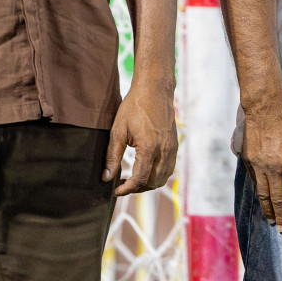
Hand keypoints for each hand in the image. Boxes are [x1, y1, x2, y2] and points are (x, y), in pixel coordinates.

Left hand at [103, 81, 177, 196]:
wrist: (154, 89)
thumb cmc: (134, 107)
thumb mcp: (118, 131)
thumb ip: (112, 156)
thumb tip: (107, 178)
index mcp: (150, 148)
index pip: (140, 179)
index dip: (126, 189)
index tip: (115, 190)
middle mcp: (164, 150)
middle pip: (153, 182)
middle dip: (137, 188)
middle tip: (122, 184)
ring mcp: (172, 148)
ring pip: (163, 177)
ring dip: (148, 183)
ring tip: (133, 179)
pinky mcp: (174, 145)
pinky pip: (169, 168)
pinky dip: (157, 174)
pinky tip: (145, 169)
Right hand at [240, 97, 281, 231]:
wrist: (265, 108)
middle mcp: (274, 168)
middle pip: (278, 198)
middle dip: (281, 215)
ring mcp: (259, 165)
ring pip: (263, 193)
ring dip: (268, 209)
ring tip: (271, 221)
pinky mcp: (248, 161)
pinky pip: (254, 181)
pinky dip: (258, 193)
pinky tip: (262, 200)